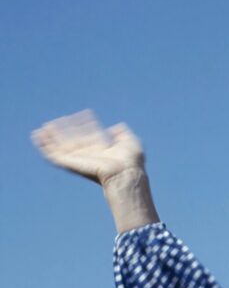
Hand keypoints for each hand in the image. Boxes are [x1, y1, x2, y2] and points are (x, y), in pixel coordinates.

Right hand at [32, 109, 159, 231]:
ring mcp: (79, 159)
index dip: (86, 125)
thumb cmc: (131, 161)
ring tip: (42, 128)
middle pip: (73, 141)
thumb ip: (123, 133)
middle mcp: (89, 154)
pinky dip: (45, 145)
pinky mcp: (70, 163)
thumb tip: (116, 127)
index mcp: (102, 150)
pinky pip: (53, 154)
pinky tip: (39, 135)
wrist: (124, 173)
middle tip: (56, 122)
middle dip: (64, 132)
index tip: (85, 114)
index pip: (90, 136)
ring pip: (61, 147)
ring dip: (51, 138)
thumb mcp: (131, 142)